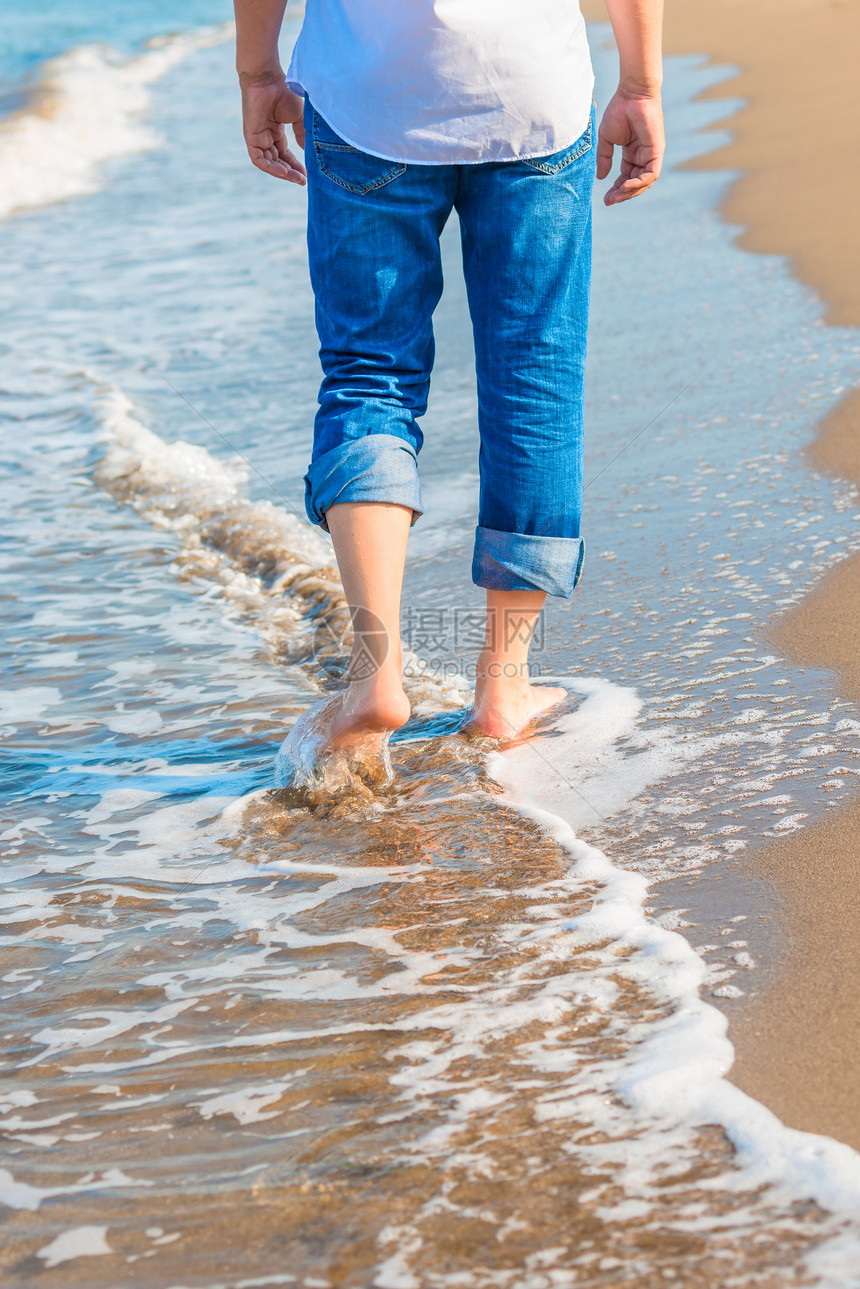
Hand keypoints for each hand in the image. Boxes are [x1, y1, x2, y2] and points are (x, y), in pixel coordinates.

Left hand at [239, 74, 306, 184]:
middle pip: (278, 162)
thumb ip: (302, 134)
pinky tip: (284, 172)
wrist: (268, 79)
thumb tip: (307, 151)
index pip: (285, 155)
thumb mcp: (298, 118)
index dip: (295, 166)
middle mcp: (265, 137)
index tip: (307, 174)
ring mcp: (257, 138)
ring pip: (269, 164)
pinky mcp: (250, 138)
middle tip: (303, 181)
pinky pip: (259, 160)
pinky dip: (271, 168)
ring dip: (283, 173)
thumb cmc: (283, 92)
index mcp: (275, 131)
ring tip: (297, 178)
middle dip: (291, 173)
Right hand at [596, 91, 663, 205]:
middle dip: (622, 194)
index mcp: (632, 154)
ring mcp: (651, 154)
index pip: (626, 177)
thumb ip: (604, 158)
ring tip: (616, 195)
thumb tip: (600, 177)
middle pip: (636, 183)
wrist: (632, 93)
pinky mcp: (657, 151)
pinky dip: (640, 183)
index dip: (617, 189)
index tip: (606, 199)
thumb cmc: (619, 110)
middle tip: (610, 200)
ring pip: (644, 182)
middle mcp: (643, 156)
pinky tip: (626, 185)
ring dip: (630, 191)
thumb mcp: (607, 139)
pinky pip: (651, 174)